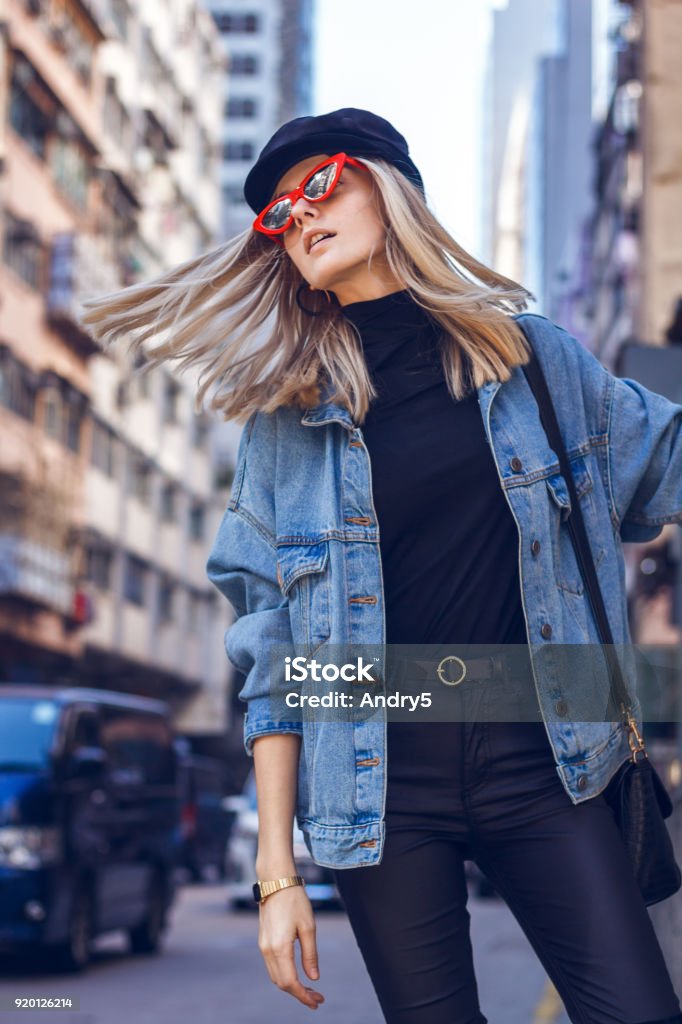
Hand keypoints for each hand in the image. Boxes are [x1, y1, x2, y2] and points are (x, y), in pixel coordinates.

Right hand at [257, 885, 324, 1009]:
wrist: (276, 880)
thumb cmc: (295, 900)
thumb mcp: (308, 927)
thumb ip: (310, 954)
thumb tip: (314, 977)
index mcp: (279, 948)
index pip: (290, 983)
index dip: (303, 996)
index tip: (317, 1002)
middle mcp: (267, 950)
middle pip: (281, 983)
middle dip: (299, 993)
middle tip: (317, 997)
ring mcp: (262, 945)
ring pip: (275, 976)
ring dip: (291, 985)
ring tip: (310, 988)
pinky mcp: (263, 940)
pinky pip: (272, 965)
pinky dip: (284, 974)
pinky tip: (297, 973)